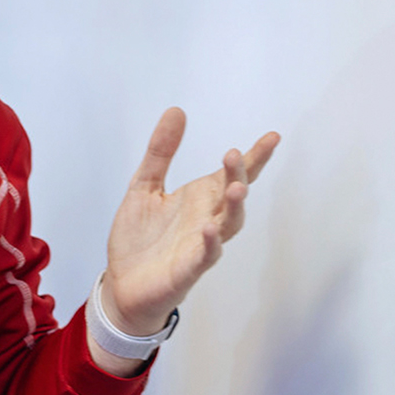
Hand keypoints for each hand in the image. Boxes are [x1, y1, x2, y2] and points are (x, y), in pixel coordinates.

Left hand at [100, 108, 278, 348]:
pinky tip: (209, 228)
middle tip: (235, 155)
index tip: (273, 137)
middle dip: (239, 175)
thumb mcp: (144, 185)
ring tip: (235, 187)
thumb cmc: (139, 238)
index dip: (254, 157)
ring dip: (234, 207)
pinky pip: (205, 256)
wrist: (122, 284)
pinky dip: (210, 242)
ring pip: (228, 224)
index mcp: (200, 198)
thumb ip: (161, 152)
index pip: (231, 174)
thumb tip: (177, 111)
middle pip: (233, 194)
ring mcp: (200, 244)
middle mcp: (207, 218)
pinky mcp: (188, 269)